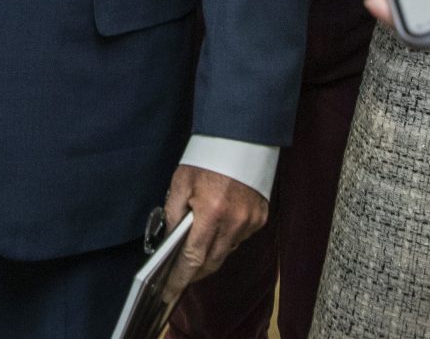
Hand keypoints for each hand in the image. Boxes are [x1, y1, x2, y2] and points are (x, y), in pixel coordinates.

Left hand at [159, 165, 267, 295]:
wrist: (241, 137)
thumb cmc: (208, 157)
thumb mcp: (181, 182)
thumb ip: (173, 213)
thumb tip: (169, 240)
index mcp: (211, 213)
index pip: (193, 258)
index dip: (180, 278)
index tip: (169, 291)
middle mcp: (234, 222)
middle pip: (212, 262)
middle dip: (195, 272)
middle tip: (180, 274)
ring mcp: (251, 222)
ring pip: (227, 251)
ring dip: (212, 252)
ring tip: (197, 244)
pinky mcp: (261, 217)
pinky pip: (240, 238)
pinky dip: (227, 237)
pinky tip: (219, 225)